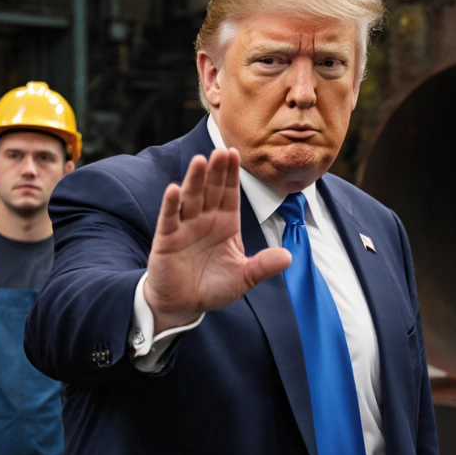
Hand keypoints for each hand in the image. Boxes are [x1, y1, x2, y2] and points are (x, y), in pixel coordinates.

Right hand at [144, 149, 291, 331]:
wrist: (184, 304)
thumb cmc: (212, 287)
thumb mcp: (243, 278)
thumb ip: (263, 266)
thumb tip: (288, 257)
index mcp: (225, 223)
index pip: (230, 193)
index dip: (232, 174)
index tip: (236, 153)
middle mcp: (205, 220)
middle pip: (211, 190)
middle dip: (217, 171)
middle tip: (222, 150)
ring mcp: (184, 227)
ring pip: (191, 198)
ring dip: (194, 180)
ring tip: (200, 160)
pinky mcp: (167, 239)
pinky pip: (169, 218)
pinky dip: (171, 204)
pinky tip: (174, 189)